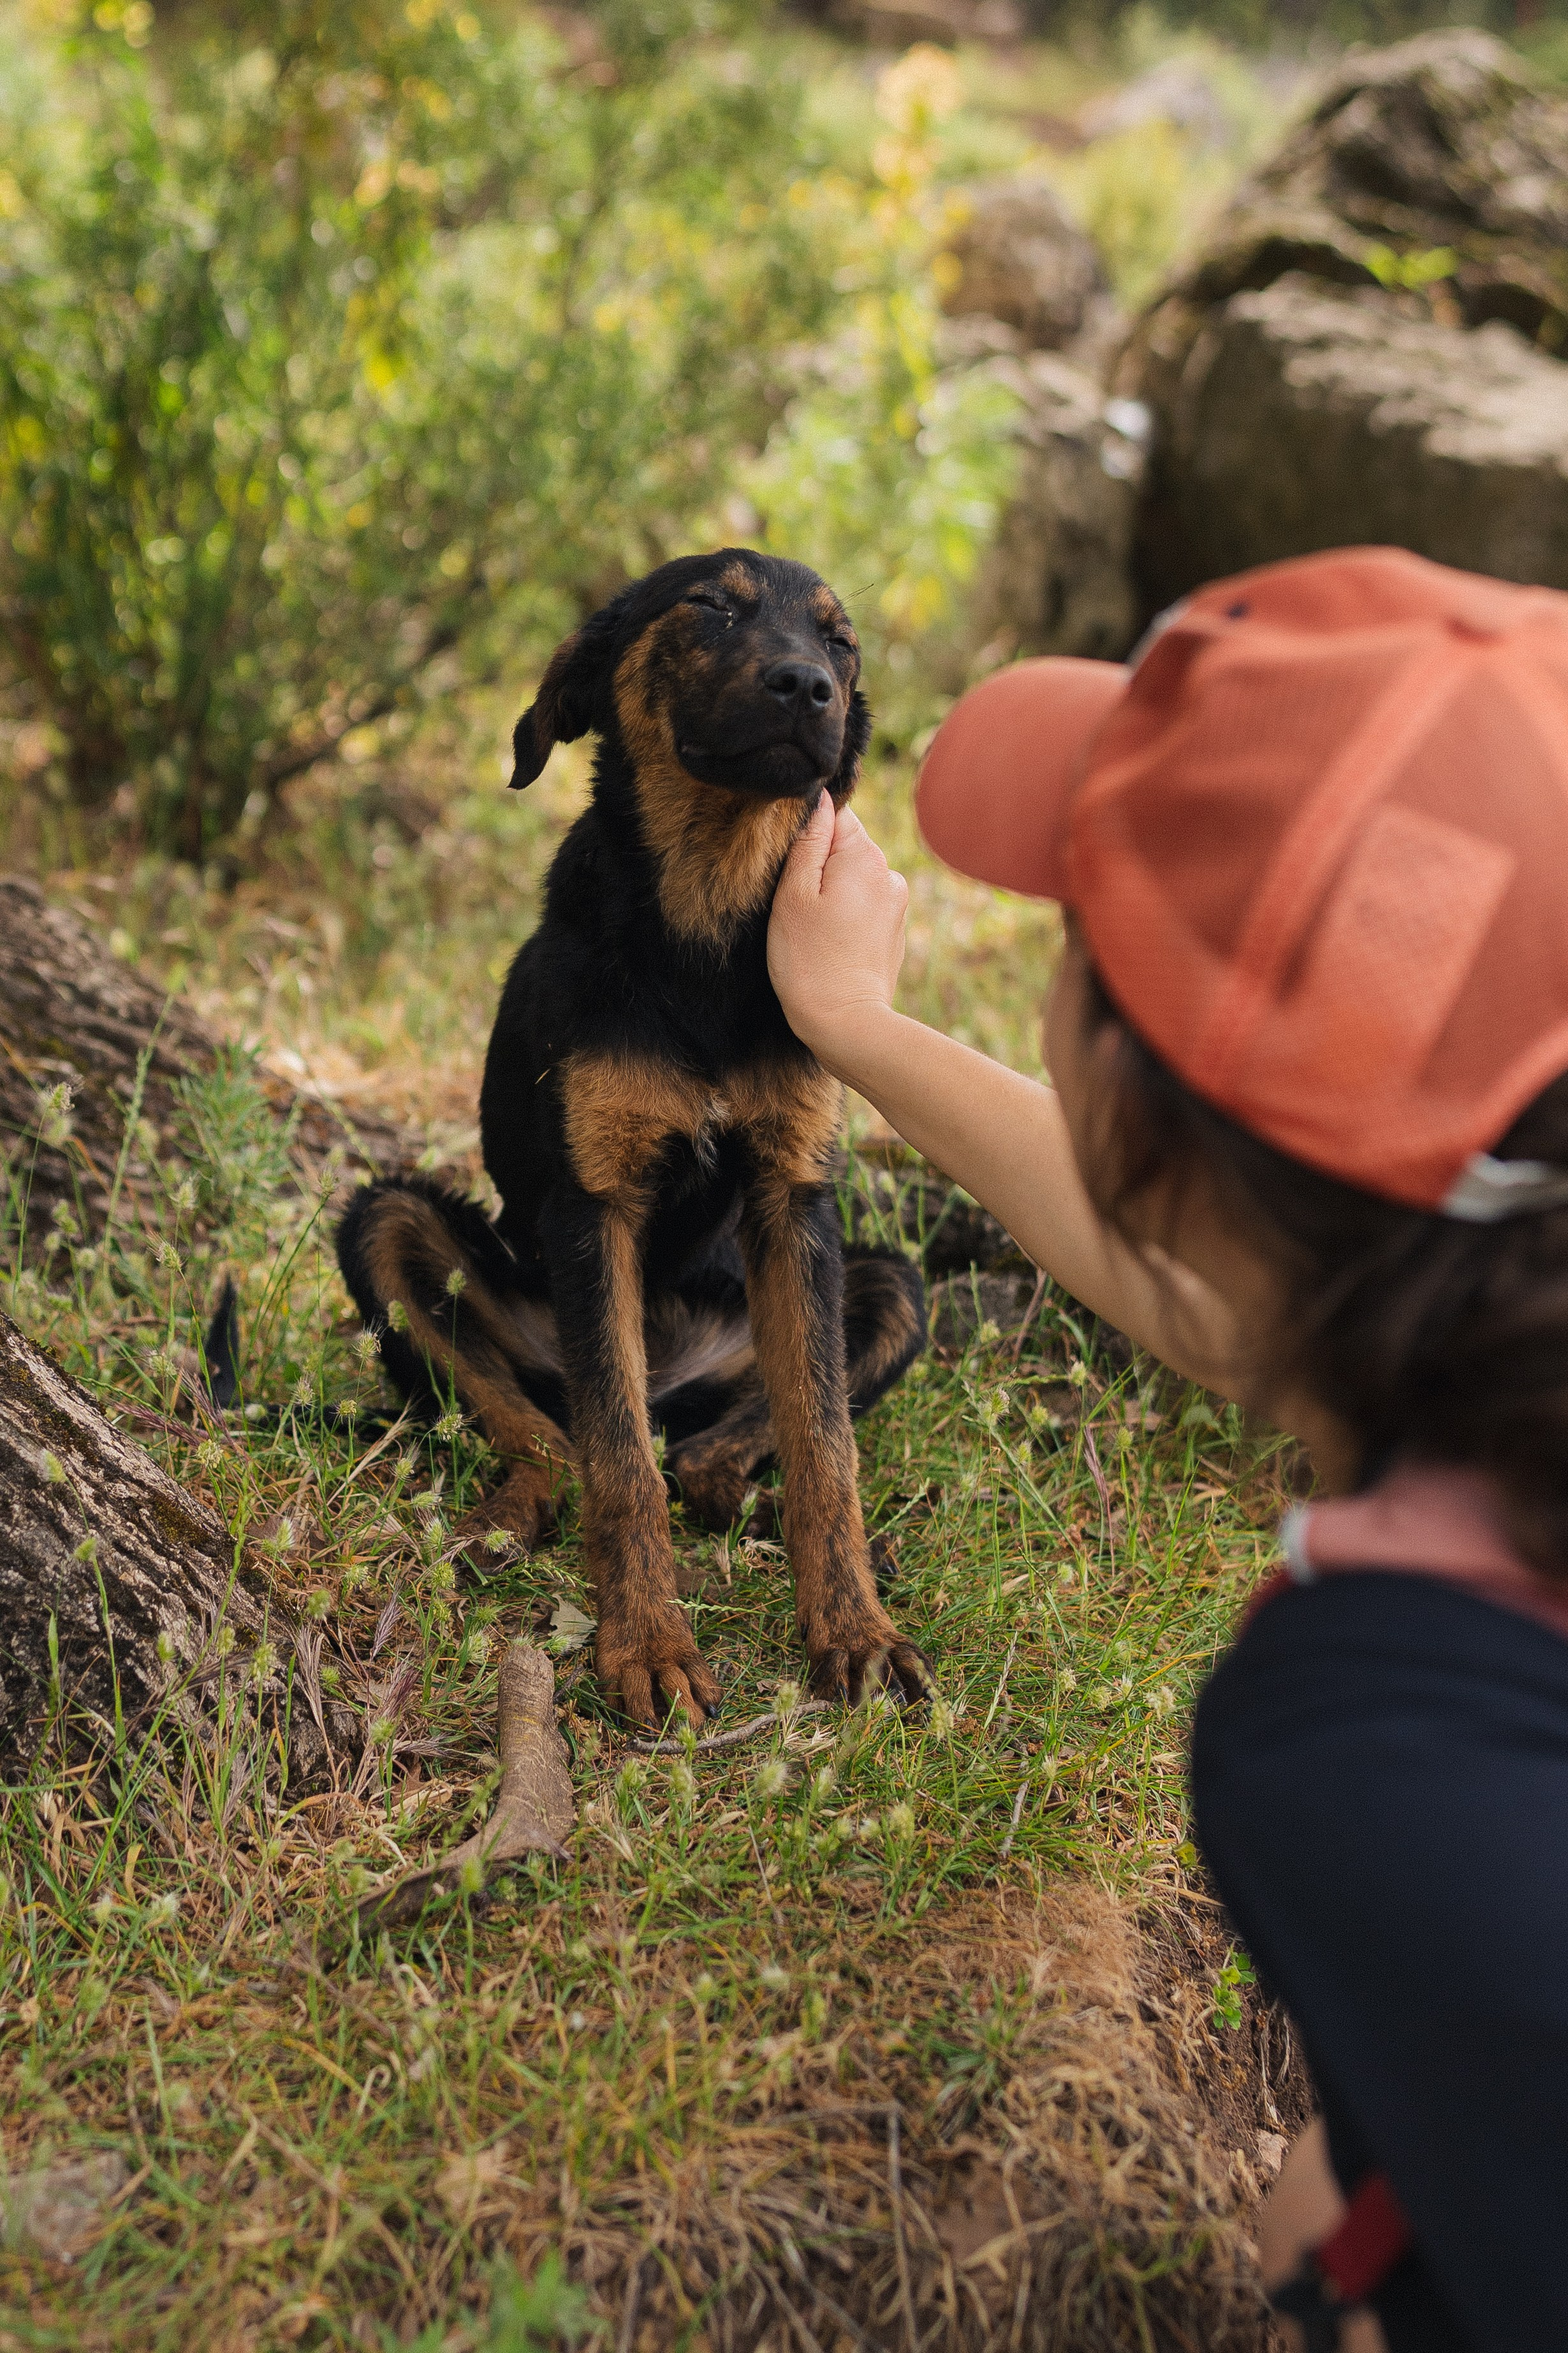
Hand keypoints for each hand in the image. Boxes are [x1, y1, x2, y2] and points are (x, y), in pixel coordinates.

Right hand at [768, 794, 908, 1074]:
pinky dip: (845, 915)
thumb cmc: (807, 961)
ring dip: (832, 891)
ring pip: (853, 877)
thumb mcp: (792, 896)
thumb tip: (818, 799)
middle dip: (819, 864)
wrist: (846, 1024)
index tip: (789, 863)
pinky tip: (830, 943)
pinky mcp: (894, 930)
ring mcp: (896, 903)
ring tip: (813, 928)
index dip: (807, 830)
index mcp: (864, 857)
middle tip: (795, 903)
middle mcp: (889, 874)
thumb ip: (807, 843)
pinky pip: (863, 905)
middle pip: (846, 846)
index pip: (835, 813)